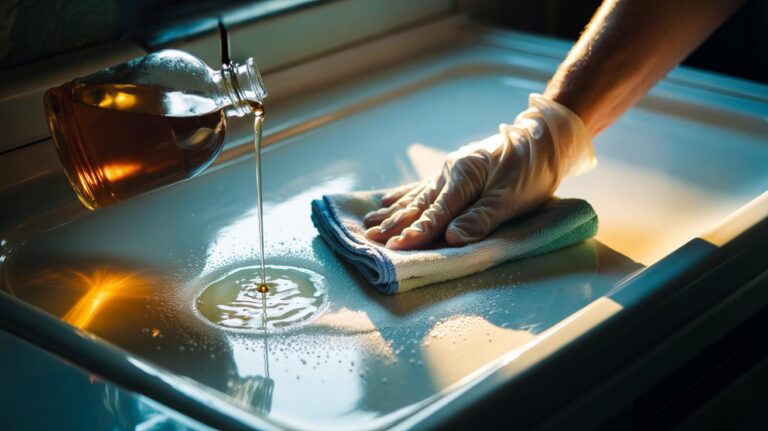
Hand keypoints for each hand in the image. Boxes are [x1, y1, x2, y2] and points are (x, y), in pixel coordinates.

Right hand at [363, 94, 595, 249]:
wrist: (543, 139)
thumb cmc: (532, 170)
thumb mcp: (512, 197)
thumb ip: (481, 219)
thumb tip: (451, 238)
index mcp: (463, 176)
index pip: (437, 212)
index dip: (416, 232)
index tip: (395, 247)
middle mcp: (450, 172)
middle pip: (419, 204)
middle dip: (394, 223)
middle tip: (371, 239)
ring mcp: (449, 170)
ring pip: (415, 196)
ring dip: (392, 212)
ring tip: (369, 223)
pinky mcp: (454, 172)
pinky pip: (422, 187)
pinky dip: (403, 195)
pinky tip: (386, 201)